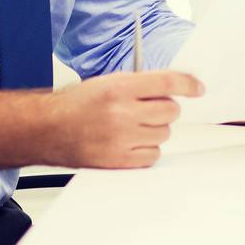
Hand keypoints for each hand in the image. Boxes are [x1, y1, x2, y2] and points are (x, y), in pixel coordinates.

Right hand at [48, 69, 202, 168]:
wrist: (46, 129)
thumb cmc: (75, 104)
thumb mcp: (107, 82)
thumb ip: (140, 84)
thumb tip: (175, 87)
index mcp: (119, 87)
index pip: (167, 83)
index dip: (188, 84)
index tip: (198, 88)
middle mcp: (121, 113)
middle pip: (171, 110)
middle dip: (165, 108)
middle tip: (149, 109)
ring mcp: (120, 139)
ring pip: (164, 134)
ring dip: (155, 129)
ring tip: (133, 126)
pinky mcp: (117, 161)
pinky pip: (153, 156)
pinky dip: (147, 149)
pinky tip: (131, 142)